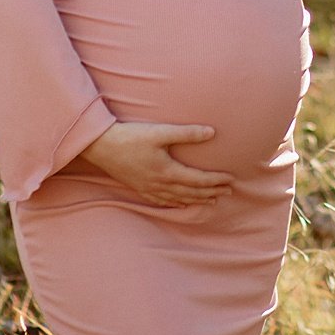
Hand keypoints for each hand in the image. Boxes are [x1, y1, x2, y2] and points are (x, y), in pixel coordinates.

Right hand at [78, 121, 234, 206]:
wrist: (102, 147)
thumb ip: (187, 133)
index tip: (231, 179)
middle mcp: (160, 184)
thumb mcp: (160, 132)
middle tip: (229, 192)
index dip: (216, 180)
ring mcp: (149, 189)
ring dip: (198, 199)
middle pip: (192, 192)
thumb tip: (212, 132)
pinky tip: (182, 203)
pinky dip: (177, 203)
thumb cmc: (131, 137)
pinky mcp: (140, 188)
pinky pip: (163, 201)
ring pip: (179, 198)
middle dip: (212, 192)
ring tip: (213, 200)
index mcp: (168, 171)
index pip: (199, 179)